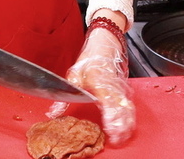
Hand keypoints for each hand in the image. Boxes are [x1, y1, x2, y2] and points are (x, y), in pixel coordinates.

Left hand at [48, 23, 135, 145]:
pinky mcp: (124, 89)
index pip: (109, 103)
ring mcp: (120, 87)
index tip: (110, 130)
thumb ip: (64, 97)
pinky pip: (129, 104)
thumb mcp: (73, 75)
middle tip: (117, 139)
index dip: (111, 118)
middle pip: (122, 109)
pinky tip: (127, 125)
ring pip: (128, 107)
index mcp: (101, 83)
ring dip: (127, 122)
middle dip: (122, 125)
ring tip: (123, 136)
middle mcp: (113, 86)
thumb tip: (53, 113)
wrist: (104, 45)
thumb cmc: (90, 60)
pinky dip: (130, 116)